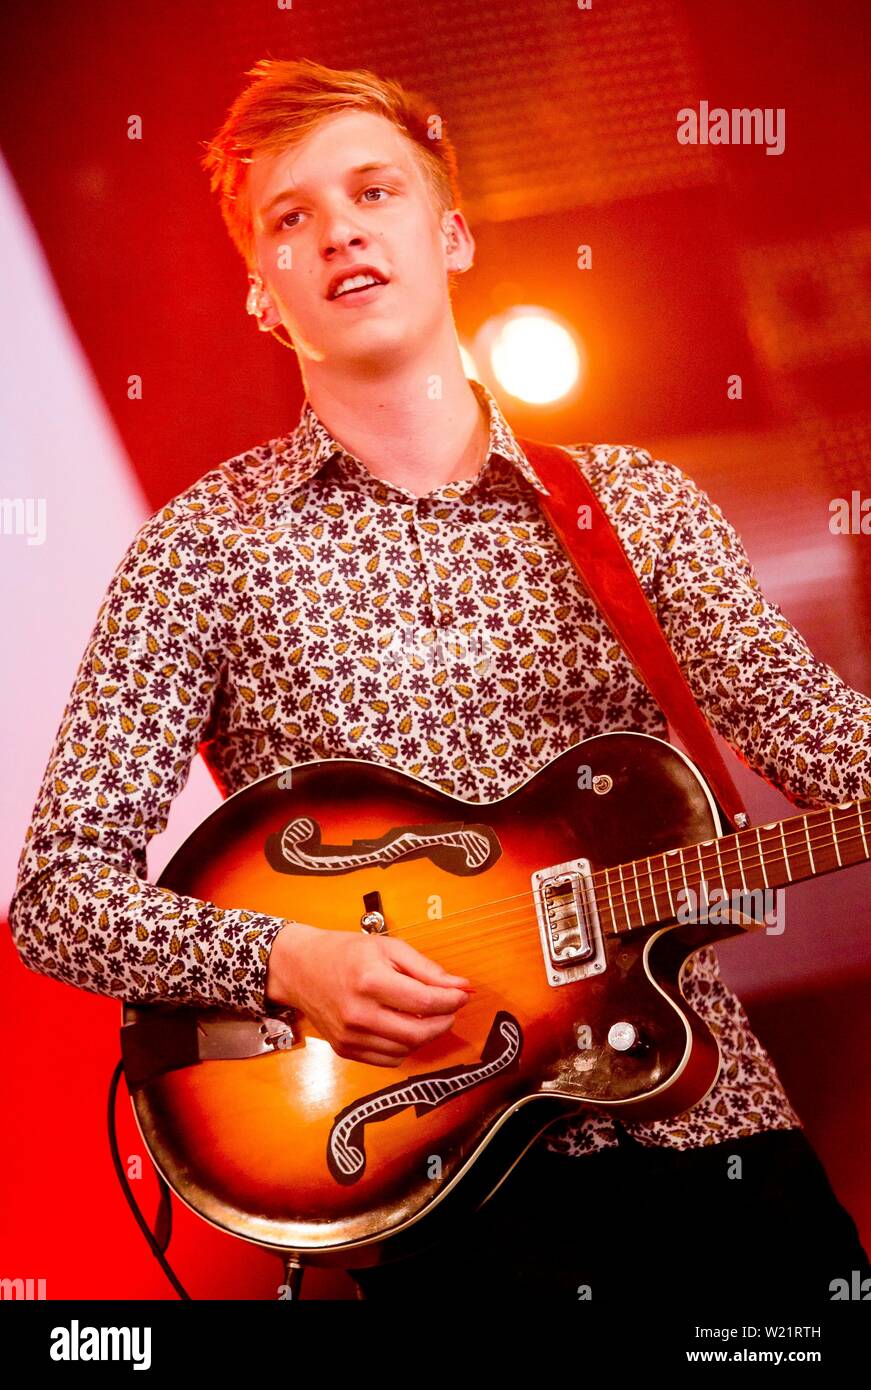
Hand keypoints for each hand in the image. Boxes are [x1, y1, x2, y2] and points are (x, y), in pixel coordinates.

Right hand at [265, 922, 473, 1066]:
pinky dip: (404, 1046)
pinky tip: (402, 1026)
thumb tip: (460, 986)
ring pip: (407, 1049)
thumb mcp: (388, 947)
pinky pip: (389, 1059)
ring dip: (426, 1034)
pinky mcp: (345, 1050)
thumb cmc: (344, 952)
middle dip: (444, 1021)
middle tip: (450, 1008)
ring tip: (426, 1014)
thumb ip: (426, 969)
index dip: (451, 1000)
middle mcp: (359, 1014)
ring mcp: (350, 1036)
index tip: (462, 994)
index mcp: (370, 981)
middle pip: (419, 1032)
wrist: (299, 968)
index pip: (424, 1001)